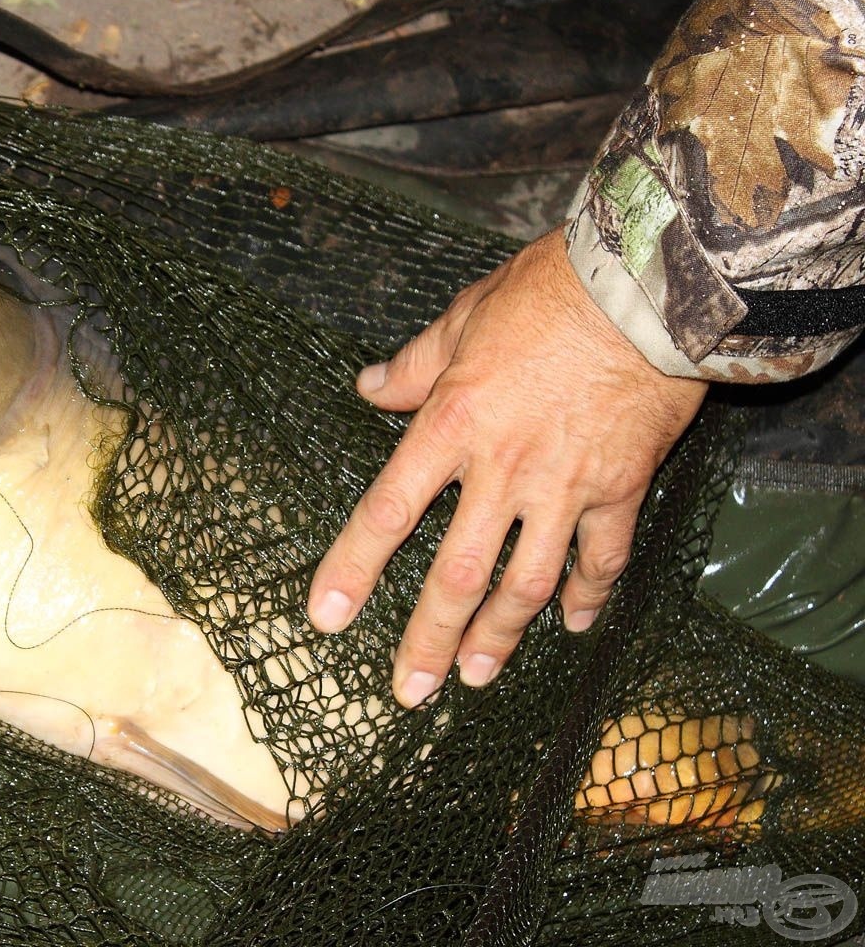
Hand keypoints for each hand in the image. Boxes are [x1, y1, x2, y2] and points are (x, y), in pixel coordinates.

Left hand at [307, 228, 707, 707]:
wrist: (649, 288)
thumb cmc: (552, 292)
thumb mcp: (466, 315)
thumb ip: (416, 364)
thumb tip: (370, 387)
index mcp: (453, 424)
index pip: (388, 511)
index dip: (353, 567)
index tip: (327, 616)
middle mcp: (503, 469)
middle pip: (458, 574)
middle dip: (428, 638)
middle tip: (408, 690)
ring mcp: (565, 487)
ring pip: (527, 583)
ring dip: (499, 637)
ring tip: (476, 677)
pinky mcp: (621, 488)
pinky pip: (602, 558)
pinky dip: (589, 595)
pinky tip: (577, 625)